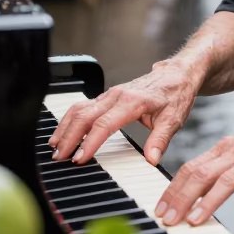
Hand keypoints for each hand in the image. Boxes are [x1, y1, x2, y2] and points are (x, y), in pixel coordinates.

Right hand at [48, 57, 202, 166]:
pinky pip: (84, 106)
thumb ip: (161, 139)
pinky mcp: (109, 96)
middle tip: (59, 158)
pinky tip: (64, 132)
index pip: (105, 123)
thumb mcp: (174, 118)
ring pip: (80, 108)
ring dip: (66, 127)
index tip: (79, 158)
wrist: (179, 73)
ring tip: (55, 147)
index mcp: (133, 101)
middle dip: (69, 137)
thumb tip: (151, 159)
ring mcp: (111, 94)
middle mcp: (118, 95)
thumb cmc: (176, 94)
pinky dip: (71, 119)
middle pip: (85, 115)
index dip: (90, 142)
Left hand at [154, 116, 233, 233]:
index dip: (173, 189)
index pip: (192, 168)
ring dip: (209, 203)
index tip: (160, 209)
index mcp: (226, 148)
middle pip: (203, 174)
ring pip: (227, 181)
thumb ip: (220, 168)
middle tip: (169, 219)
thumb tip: (195, 193)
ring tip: (195, 222)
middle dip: (182, 198)